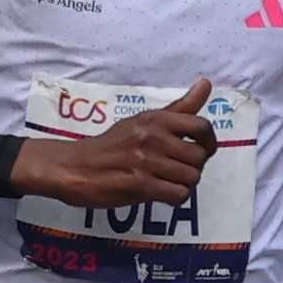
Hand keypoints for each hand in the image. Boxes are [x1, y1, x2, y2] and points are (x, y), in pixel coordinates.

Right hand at [13, 84, 219, 211]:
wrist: (74, 167)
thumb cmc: (112, 145)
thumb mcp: (143, 121)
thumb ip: (179, 108)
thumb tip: (207, 83)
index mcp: (155, 119)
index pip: (201, 126)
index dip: (209, 142)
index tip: (201, 150)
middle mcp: (152, 137)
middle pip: (199, 157)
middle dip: (193, 168)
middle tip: (176, 170)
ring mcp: (146, 161)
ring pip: (191, 178)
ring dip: (183, 184)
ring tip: (167, 182)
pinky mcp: (140, 185)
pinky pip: (178, 195)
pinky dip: (174, 198)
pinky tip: (162, 194)